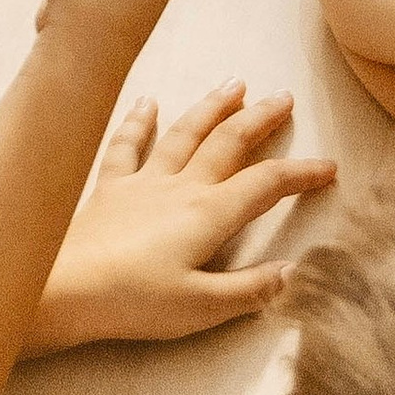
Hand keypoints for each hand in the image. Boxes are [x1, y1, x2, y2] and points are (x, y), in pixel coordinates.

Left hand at [29, 84, 335, 347]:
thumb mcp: (202, 309)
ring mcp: (143, 181)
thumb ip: (250, 290)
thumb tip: (294, 271)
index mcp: (208, 214)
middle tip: (284, 97)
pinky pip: (127, 145)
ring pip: (185, 133)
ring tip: (235, 84)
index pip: (265, 186)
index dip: (301, 174)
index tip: (328, 166)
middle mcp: (180, 187)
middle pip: (228, 144)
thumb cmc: (135, 302)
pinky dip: (139, 121)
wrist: (67, 288)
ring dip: (212, 108)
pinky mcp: (109, 187)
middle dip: (260, 120)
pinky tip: (148, 101)